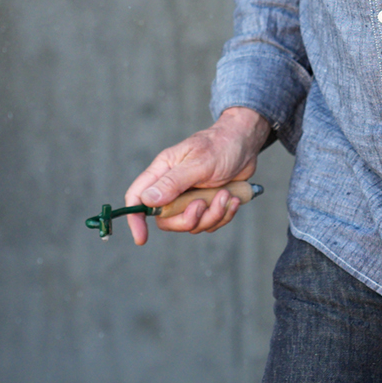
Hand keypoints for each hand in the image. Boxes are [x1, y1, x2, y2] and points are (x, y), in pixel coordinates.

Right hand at [122, 107, 270, 245]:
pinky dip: (224, 214)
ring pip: (191, 224)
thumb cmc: (220, 145)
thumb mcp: (198, 163)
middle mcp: (173, 186)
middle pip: (166, 219)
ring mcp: (190, 196)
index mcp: (163, 170)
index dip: (135, 218)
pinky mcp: (207, 204)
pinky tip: (233, 198)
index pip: (138, 196)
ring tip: (226, 195)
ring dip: (212, 215)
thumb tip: (147, 200)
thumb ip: (173, 182)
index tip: (142, 238)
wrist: (246, 144)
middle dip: (188, 219)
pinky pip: (209, 223)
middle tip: (203, 205)